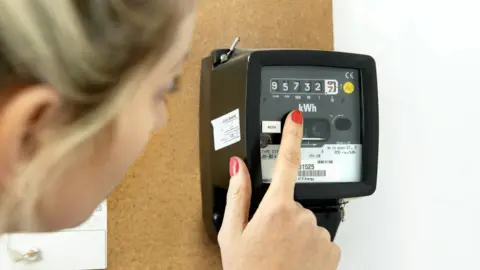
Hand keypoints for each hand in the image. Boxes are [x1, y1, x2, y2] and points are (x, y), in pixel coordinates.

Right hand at [218, 110, 340, 269]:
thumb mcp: (232, 234)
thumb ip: (237, 195)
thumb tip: (239, 168)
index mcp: (276, 208)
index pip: (287, 161)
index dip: (292, 134)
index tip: (297, 117)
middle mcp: (303, 217)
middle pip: (293, 200)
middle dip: (281, 213)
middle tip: (267, 237)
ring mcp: (320, 234)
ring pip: (306, 220)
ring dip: (295, 231)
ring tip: (280, 252)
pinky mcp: (332, 250)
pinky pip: (319, 237)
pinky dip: (309, 245)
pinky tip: (294, 259)